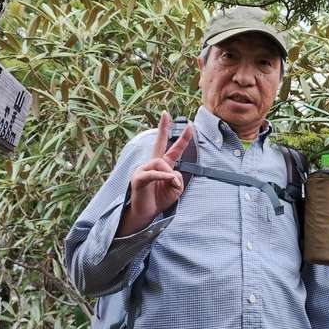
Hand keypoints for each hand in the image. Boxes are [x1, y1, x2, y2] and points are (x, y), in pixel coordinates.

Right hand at [117, 111, 192, 235]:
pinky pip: (153, 173)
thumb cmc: (159, 200)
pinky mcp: (138, 179)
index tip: (190, 125)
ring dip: (170, 174)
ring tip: (172, 185)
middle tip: (166, 113)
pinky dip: (163, 175)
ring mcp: (143, 170)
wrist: (145, 214)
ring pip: (161, 163)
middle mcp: (152, 164)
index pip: (173, 149)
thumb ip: (177, 179)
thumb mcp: (175, 190)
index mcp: (163, 165)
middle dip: (162, 128)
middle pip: (158, 143)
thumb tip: (172, 174)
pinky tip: (169, 178)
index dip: (183, 138)